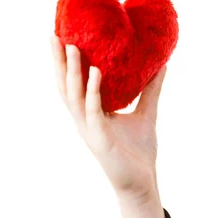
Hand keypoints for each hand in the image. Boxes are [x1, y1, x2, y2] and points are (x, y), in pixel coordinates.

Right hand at [50, 34, 167, 200]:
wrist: (143, 181)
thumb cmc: (139, 151)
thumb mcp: (146, 112)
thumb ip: (151, 90)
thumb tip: (162, 65)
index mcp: (92, 113)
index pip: (74, 84)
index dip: (66, 64)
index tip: (62, 38)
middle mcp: (85, 120)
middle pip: (66, 87)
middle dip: (59, 63)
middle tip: (55, 36)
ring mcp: (90, 130)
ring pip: (75, 97)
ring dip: (73, 72)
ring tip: (73, 48)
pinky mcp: (100, 140)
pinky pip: (94, 111)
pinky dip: (93, 91)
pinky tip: (96, 72)